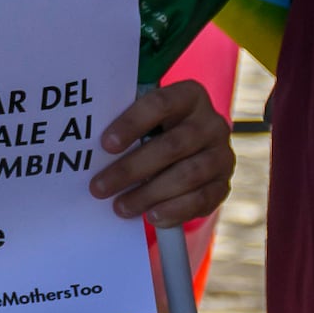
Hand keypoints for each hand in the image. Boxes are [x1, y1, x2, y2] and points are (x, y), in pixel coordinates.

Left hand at [90, 74, 232, 227]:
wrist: (193, 149)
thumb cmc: (157, 129)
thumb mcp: (147, 118)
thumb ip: (127, 122)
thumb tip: (89, 144)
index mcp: (190, 96)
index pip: (160, 104)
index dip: (132, 123)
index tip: (105, 145)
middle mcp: (211, 123)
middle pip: (171, 146)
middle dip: (131, 169)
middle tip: (99, 187)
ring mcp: (222, 155)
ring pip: (187, 175)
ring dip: (149, 194)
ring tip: (120, 206)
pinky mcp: (225, 184)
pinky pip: (202, 199)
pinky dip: (175, 210)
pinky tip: (152, 216)